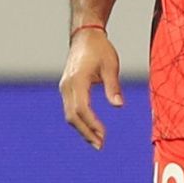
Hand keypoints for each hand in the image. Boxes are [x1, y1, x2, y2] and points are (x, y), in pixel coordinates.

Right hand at [60, 27, 122, 150]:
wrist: (85, 36)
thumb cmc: (100, 49)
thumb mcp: (111, 66)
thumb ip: (113, 87)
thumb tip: (119, 106)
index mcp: (77, 81)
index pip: (81, 109)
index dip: (92, 124)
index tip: (104, 135)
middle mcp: (67, 86)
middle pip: (72, 116)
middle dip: (85, 132)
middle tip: (100, 145)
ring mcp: (65, 87)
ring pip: (69, 114)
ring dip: (82, 129)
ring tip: (97, 141)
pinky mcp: (67, 88)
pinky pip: (71, 108)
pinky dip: (80, 120)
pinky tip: (91, 128)